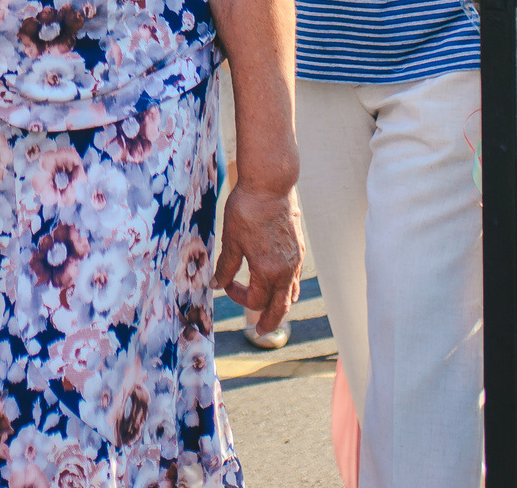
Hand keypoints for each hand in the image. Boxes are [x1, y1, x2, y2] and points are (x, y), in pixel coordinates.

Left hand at [212, 180, 300, 332]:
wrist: (271, 184)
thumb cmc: (247, 209)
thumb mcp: (231, 239)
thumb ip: (226, 266)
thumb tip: (217, 284)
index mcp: (268, 270)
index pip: (256, 300)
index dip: (237, 297)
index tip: (225, 284)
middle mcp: (287, 270)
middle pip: (281, 307)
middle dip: (269, 321)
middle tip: (260, 331)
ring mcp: (297, 260)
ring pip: (291, 293)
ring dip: (279, 305)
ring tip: (269, 310)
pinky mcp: (300, 249)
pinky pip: (295, 278)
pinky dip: (286, 287)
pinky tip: (277, 283)